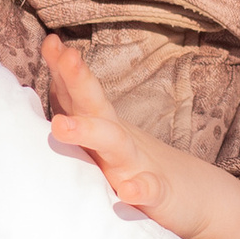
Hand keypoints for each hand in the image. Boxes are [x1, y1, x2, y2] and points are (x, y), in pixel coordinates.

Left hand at [46, 41, 239, 238]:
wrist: (194, 197)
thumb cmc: (136, 167)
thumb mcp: (105, 142)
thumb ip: (79, 120)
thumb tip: (45, 97)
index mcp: (102, 127)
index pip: (79, 94)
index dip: (63, 68)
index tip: (49, 42)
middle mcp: (117, 142)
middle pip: (95, 106)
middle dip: (78, 80)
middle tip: (65, 56)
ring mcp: (139, 166)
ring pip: (114, 145)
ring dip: (88, 132)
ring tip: (60, 125)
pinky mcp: (159, 196)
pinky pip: (150, 191)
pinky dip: (141, 189)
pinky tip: (131, 191)